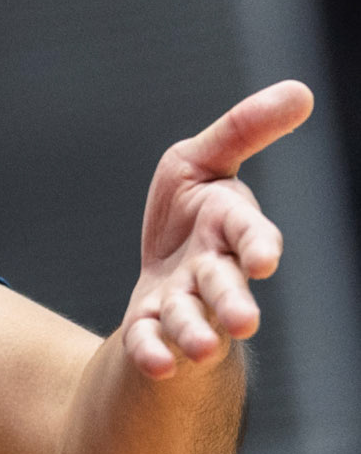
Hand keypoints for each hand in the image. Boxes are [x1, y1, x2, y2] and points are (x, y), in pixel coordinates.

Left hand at [122, 80, 312, 379]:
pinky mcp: (154, 326)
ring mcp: (184, 301)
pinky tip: (156, 363)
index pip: (248, 233)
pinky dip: (153, 351)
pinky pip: (151, 340)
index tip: (264, 258)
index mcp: (228, 224)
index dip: (257, 244)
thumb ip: (245, 129)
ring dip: (195, 334)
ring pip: (190, 319)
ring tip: (200, 349)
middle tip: (246, 322)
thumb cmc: (189, 209)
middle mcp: (213, 268)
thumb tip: (303, 91)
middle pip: (224, 285)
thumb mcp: (204, 158)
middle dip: (233, 300)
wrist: (163, 269)